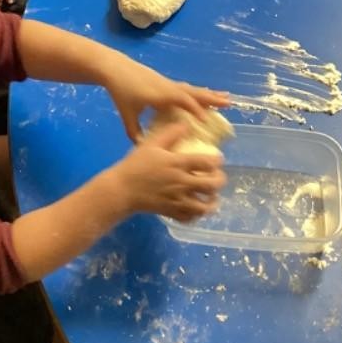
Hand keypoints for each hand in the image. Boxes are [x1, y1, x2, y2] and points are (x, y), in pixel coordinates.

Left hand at [104, 59, 229, 141]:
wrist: (114, 68)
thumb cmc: (122, 91)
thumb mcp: (127, 114)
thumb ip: (135, 132)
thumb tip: (143, 148)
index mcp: (162, 95)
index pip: (185, 102)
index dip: (197, 111)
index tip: (207, 121)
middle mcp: (169, 88)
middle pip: (195, 93)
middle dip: (212, 98)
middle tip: (230, 103)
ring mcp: (168, 83)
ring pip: (192, 89)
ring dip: (208, 93)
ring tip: (225, 96)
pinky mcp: (164, 81)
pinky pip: (186, 87)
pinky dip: (197, 91)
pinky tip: (202, 94)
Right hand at [109, 123, 225, 222]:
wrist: (122, 189)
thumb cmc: (136, 164)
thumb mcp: (151, 143)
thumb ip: (170, 133)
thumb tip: (187, 124)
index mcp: (178, 164)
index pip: (207, 163)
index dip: (217, 161)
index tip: (218, 159)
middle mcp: (182, 183)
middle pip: (211, 185)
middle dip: (219, 181)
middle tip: (217, 177)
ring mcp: (177, 200)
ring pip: (204, 206)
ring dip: (212, 202)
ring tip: (212, 197)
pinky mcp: (171, 212)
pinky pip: (190, 218)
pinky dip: (197, 215)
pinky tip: (196, 209)